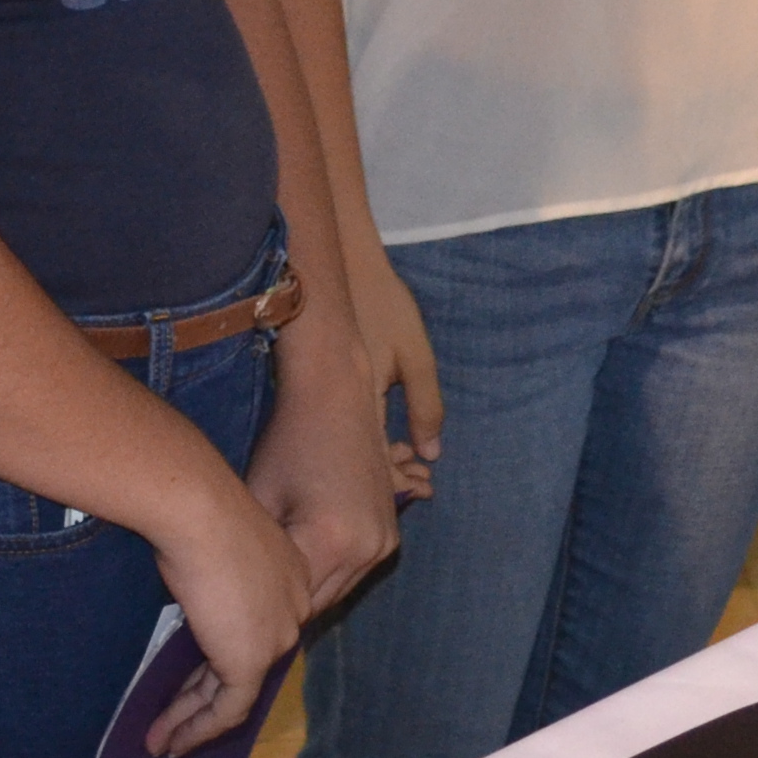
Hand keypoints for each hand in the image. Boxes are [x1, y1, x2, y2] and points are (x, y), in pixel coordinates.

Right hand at [143, 467, 320, 757]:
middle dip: (202, 697)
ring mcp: (275, 636)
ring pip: (233, 693)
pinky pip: (227, 710)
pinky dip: (197, 730)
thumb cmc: (195, 515)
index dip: (217, 660)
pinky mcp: (253, 660)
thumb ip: (209, 580)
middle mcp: (292, 608)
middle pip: (243, 663)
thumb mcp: (207, 548)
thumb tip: (188, 595)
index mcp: (288, 575)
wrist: (198, 511)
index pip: (253, 628)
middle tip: (171, 722)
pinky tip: (171, 743)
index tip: (186, 682)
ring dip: (191, 722)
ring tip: (159, 744)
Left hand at [245, 323, 400, 610]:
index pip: (295, 604)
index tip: (239, 614)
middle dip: (288, 607)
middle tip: (253, 606)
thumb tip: (243, 594)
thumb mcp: (262, 503)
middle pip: (321, 603)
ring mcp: (385, 542)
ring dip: (311, 591)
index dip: (266, 610)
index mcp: (333, 543)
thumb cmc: (288, 444)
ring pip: (340, 590)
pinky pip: (356, 571)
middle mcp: (368, 550)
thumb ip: (261, 557)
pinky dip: (330, 573)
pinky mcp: (390, 533)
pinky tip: (301, 562)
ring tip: (274, 586)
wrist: (336, 398)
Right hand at [349, 245, 441, 498]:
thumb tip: (432, 453)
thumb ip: (425, 405)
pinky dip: (370, 442)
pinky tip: (390, 441)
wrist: (345, 268)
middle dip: (394, 479)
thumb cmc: (385, 306)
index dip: (401, 485)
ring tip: (411, 464)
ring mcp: (328, 401)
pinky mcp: (325, 391)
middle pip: (363, 465)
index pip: (377, 465)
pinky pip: (347, 429)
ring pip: (354, 450)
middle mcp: (339, 411)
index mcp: (361, 406)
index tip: (426, 489)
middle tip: (422, 482)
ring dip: (382, 462)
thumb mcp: (415, 355)